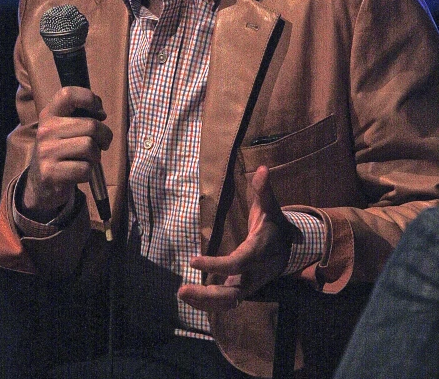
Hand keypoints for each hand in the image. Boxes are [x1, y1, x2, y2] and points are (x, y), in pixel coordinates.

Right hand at [21, 86, 111, 220]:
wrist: (41, 183)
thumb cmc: (62, 150)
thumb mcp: (64, 127)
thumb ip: (81, 115)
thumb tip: (100, 114)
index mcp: (49, 114)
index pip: (68, 94)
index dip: (89, 98)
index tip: (99, 113)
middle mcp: (45, 130)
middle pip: (91, 126)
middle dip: (104, 136)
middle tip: (100, 144)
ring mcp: (46, 152)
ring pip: (90, 147)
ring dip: (96, 156)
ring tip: (87, 158)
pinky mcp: (50, 173)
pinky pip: (85, 169)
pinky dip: (88, 173)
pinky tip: (79, 172)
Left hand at [178, 166, 293, 311]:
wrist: (290, 249)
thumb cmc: (274, 224)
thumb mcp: (270, 206)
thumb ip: (263, 189)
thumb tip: (261, 168)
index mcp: (257, 253)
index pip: (236, 264)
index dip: (215, 265)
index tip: (193, 261)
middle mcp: (253, 275)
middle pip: (230, 294)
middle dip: (206, 295)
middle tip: (181, 290)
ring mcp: (248, 286)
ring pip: (227, 303)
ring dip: (204, 302)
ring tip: (182, 294)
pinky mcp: (241, 290)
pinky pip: (225, 303)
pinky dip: (208, 303)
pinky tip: (189, 297)